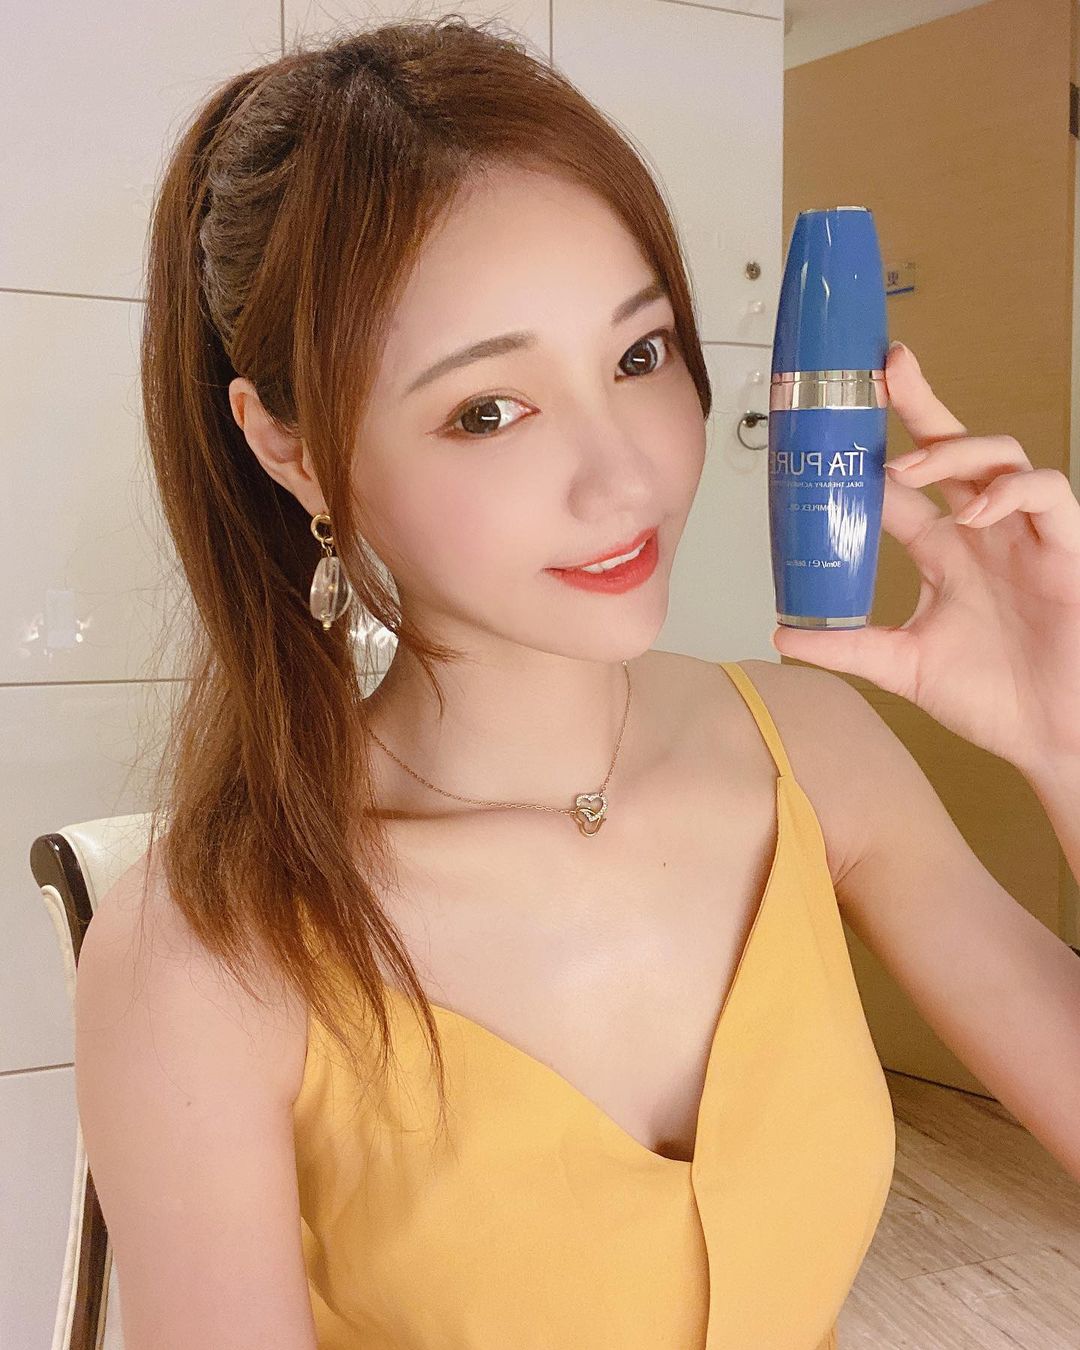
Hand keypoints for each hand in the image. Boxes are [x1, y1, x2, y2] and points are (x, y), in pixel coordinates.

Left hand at [770, 342, 1079, 778]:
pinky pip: (1047, 493)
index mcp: (943, 551)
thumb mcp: (901, 666)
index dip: (872, 452)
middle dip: (921, 401)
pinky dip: (1011, 492)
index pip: (903, 485)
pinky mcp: (1064, 548)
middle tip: (884, 369)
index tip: (832, 425)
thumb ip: (846, 645)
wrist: (1049, 736)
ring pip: (1000, 455)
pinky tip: (975, 514)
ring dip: (954, 451)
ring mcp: (1023, 535)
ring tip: (909, 470)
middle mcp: (981, 532)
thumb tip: (782, 632)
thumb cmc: (990, 697)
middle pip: (952, 445)